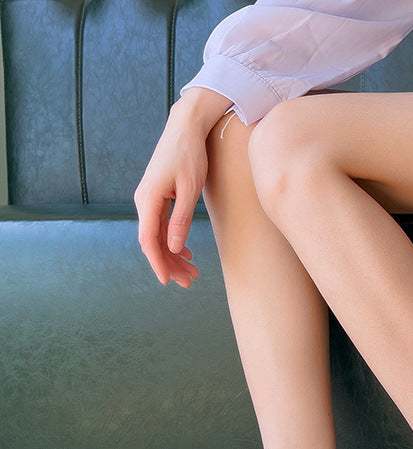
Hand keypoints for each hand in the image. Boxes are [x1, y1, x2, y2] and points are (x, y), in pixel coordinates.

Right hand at [134, 98, 219, 288]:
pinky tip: (187, 253)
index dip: (157, 263)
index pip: (149, 240)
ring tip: (192, 272)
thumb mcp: (190, 189)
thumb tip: (175, 247)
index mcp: (148, 200)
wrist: (186, 128)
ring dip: (174, 256)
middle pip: (154, 243)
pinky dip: (174, 241)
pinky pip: (163, 226)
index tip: (167, 281)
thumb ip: (181, 219)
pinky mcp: (159, 198)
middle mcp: (145, 202)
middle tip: (189, 282)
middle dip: (170, 264)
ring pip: (159, 237)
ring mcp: (150, 200)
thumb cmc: (189, 155)